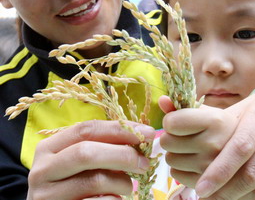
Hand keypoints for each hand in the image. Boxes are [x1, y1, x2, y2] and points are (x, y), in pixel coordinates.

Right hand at [26, 120, 154, 199]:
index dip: (118, 129)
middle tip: (144, 162)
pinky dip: (114, 199)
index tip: (145, 132)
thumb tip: (138, 135)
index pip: (86, 129)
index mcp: (48, 148)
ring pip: (94, 180)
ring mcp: (46, 195)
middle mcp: (43, 169)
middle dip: (122, 154)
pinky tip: (116, 198)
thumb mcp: (77, 161)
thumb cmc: (70, 183)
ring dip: (121, 181)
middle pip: (87, 152)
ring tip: (128, 186)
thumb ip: (99, 147)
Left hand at [159, 93, 254, 199]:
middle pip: (168, 143)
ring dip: (174, 157)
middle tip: (180, 137)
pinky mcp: (217, 188)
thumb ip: (183, 107)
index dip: (169, 121)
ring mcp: (216, 169)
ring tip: (188, 150)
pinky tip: (191, 165)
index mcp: (215, 121)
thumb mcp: (209, 113)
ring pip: (172, 163)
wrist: (254, 146)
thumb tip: (161, 100)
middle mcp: (216, 145)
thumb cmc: (225, 126)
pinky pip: (181, 179)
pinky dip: (180, 172)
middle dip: (170, 140)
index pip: (172, 123)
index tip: (174, 122)